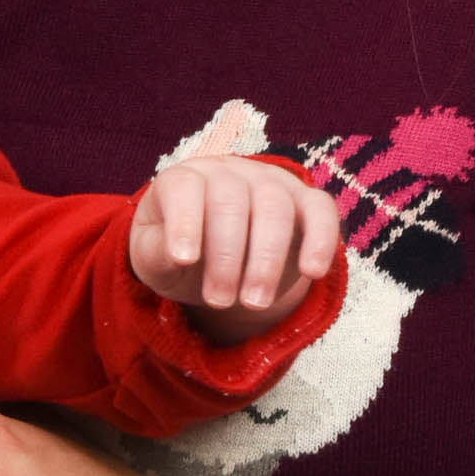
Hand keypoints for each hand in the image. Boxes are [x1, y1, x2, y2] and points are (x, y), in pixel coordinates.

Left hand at [126, 157, 341, 342]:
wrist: (214, 256)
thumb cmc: (176, 254)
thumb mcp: (153, 259)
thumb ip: (156, 255)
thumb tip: (178, 257)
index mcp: (185, 180)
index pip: (185, 188)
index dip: (185, 221)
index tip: (184, 260)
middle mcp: (229, 172)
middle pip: (232, 201)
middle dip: (226, 257)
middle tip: (218, 302)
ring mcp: (270, 182)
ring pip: (276, 207)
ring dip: (266, 260)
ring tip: (254, 303)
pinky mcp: (305, 202)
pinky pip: (321, 210)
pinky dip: (321, 240)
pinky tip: (312, 272)